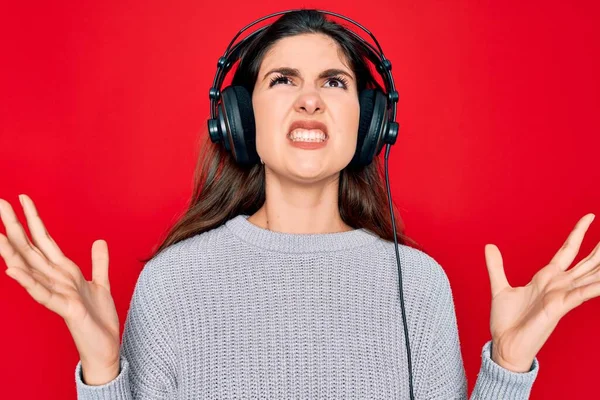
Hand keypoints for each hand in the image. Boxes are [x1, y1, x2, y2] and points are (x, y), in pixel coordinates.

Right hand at [0, 194, 120, 383]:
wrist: (104, 346)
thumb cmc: (98, 318)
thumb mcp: (101, 283)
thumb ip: (98, 262)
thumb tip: (99, 240)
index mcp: (64, 271)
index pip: (44, 240)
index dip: (34, 219)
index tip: (22, 198)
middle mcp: (55, 279)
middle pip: (30, 248)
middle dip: (15, 226)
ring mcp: (57, 293)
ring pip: (30, 268)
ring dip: (12, 251)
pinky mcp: (64, 308)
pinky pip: (42, 293)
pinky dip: (27, 282)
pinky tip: (12, 270)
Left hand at [484, 213, 598, 371]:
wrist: (504, 344)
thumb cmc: (506, 321)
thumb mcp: (499, 287)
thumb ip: (496, 266)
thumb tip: (489, 246)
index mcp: (547, 277)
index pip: (568, 249)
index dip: (579, 232)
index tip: (589, 216)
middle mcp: (559, 284)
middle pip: (586, 260)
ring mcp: (562, 295)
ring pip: (590, 274)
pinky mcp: (559, 307)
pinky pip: (583, 293)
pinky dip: (595, 286)